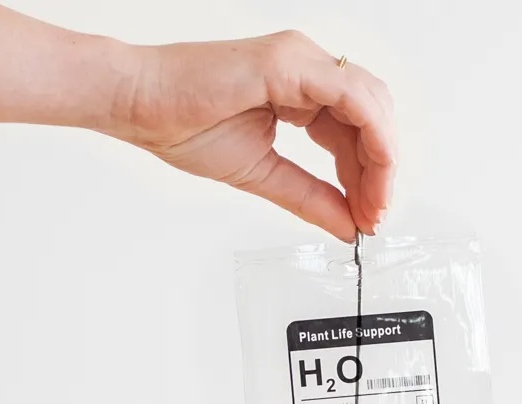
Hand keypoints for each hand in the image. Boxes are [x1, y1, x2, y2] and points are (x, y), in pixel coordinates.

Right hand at [111, 32, 395, 240]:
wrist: (139, 106)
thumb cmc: (183, 126)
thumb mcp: (263, 175)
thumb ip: (310, 198)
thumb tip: (349, 226)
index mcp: (299, 88)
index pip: (354, 130)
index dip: (369, 176)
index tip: (370, 216)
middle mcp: (307, 68)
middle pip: (371, 117)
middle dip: (380, 171)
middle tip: (375, 216)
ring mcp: (301, 60)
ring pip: (370, 105)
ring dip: (382, 159)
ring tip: (374, 204)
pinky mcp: (290, 63)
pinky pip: (353, 97)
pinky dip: (373, 137)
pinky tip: (374, 171)